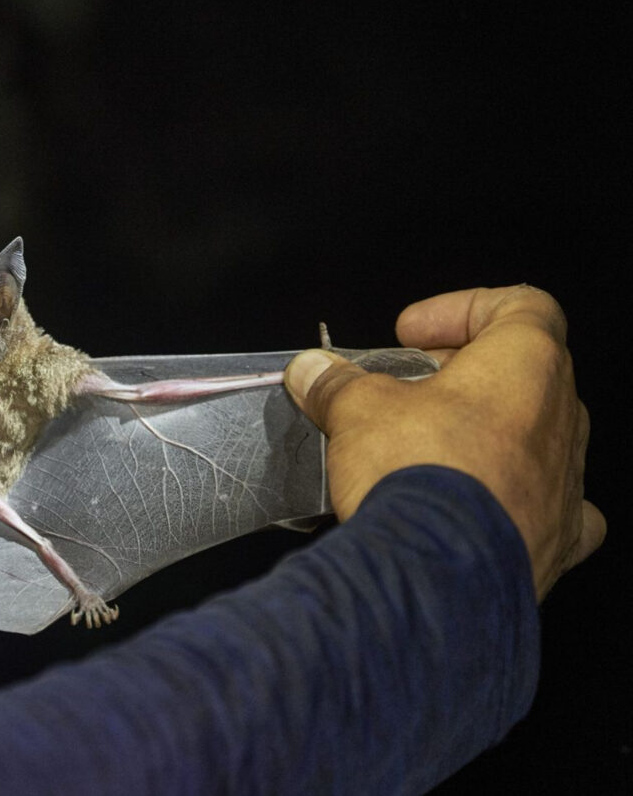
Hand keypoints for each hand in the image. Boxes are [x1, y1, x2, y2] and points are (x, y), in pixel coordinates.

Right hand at [284, 286, 603, 599]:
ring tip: (426, 447)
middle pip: (524, 372)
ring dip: (486, 431)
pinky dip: (517, 497)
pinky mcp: (558, 537)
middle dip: (463, 374)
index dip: (461, 309)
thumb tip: (312, 372)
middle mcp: (560, 419)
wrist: (434, 573)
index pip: (520, 306)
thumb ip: (337, 383)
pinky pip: (551, 505)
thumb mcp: (356, 408)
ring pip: (535, 436)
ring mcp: (566, 481)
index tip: (412, 333)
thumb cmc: (416, 474)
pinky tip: (482, 504)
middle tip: (407, 388)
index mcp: (527, 365)